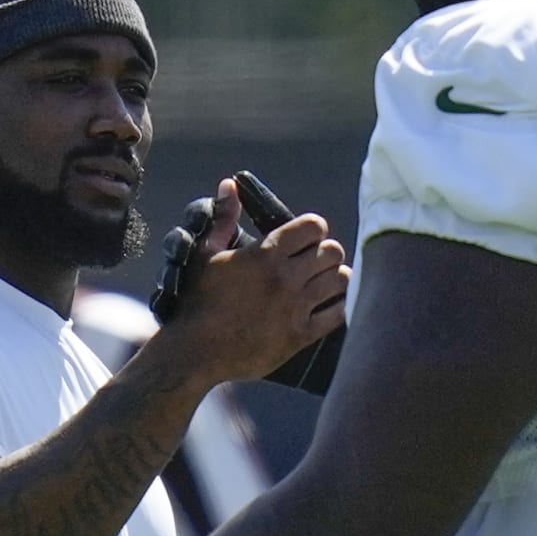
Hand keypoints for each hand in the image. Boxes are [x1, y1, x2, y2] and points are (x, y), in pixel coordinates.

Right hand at [161, 177, 347, 388]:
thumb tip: (229, 184)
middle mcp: (285, 278)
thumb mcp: (206, 254)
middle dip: (325, 253)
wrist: (196, 351)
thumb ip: (223, 218)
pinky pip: (337, 314)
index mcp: (266, 254)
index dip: (313, 230)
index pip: (314, 226)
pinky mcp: (299, 336)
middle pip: (332, 252)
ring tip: (322, 282)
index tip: (305, 239)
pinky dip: (337, 306)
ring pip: (340, 280)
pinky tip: (326, 305)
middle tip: (314, 262)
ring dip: (334, 278)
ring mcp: (295, 308)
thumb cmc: (198, 300)